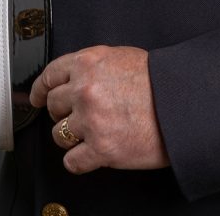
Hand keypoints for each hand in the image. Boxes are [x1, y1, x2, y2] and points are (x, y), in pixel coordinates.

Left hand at [29, 46, 168, 173]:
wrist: (183, 105)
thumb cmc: (158, 82)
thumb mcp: (121, 57)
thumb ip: (93, 66)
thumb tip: (74, 78)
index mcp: (89, 62)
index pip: (50, 74)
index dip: (41, 89)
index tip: (37, 97)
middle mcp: (85, 89)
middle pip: (52, 106)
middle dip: (62, 113)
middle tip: (78, 115)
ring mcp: (90, 120)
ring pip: (58, 134)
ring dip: (72, 136)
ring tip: (93, 132)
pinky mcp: (100, 149)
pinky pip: (72, 161)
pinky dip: (80, 160)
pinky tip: (91, 153)